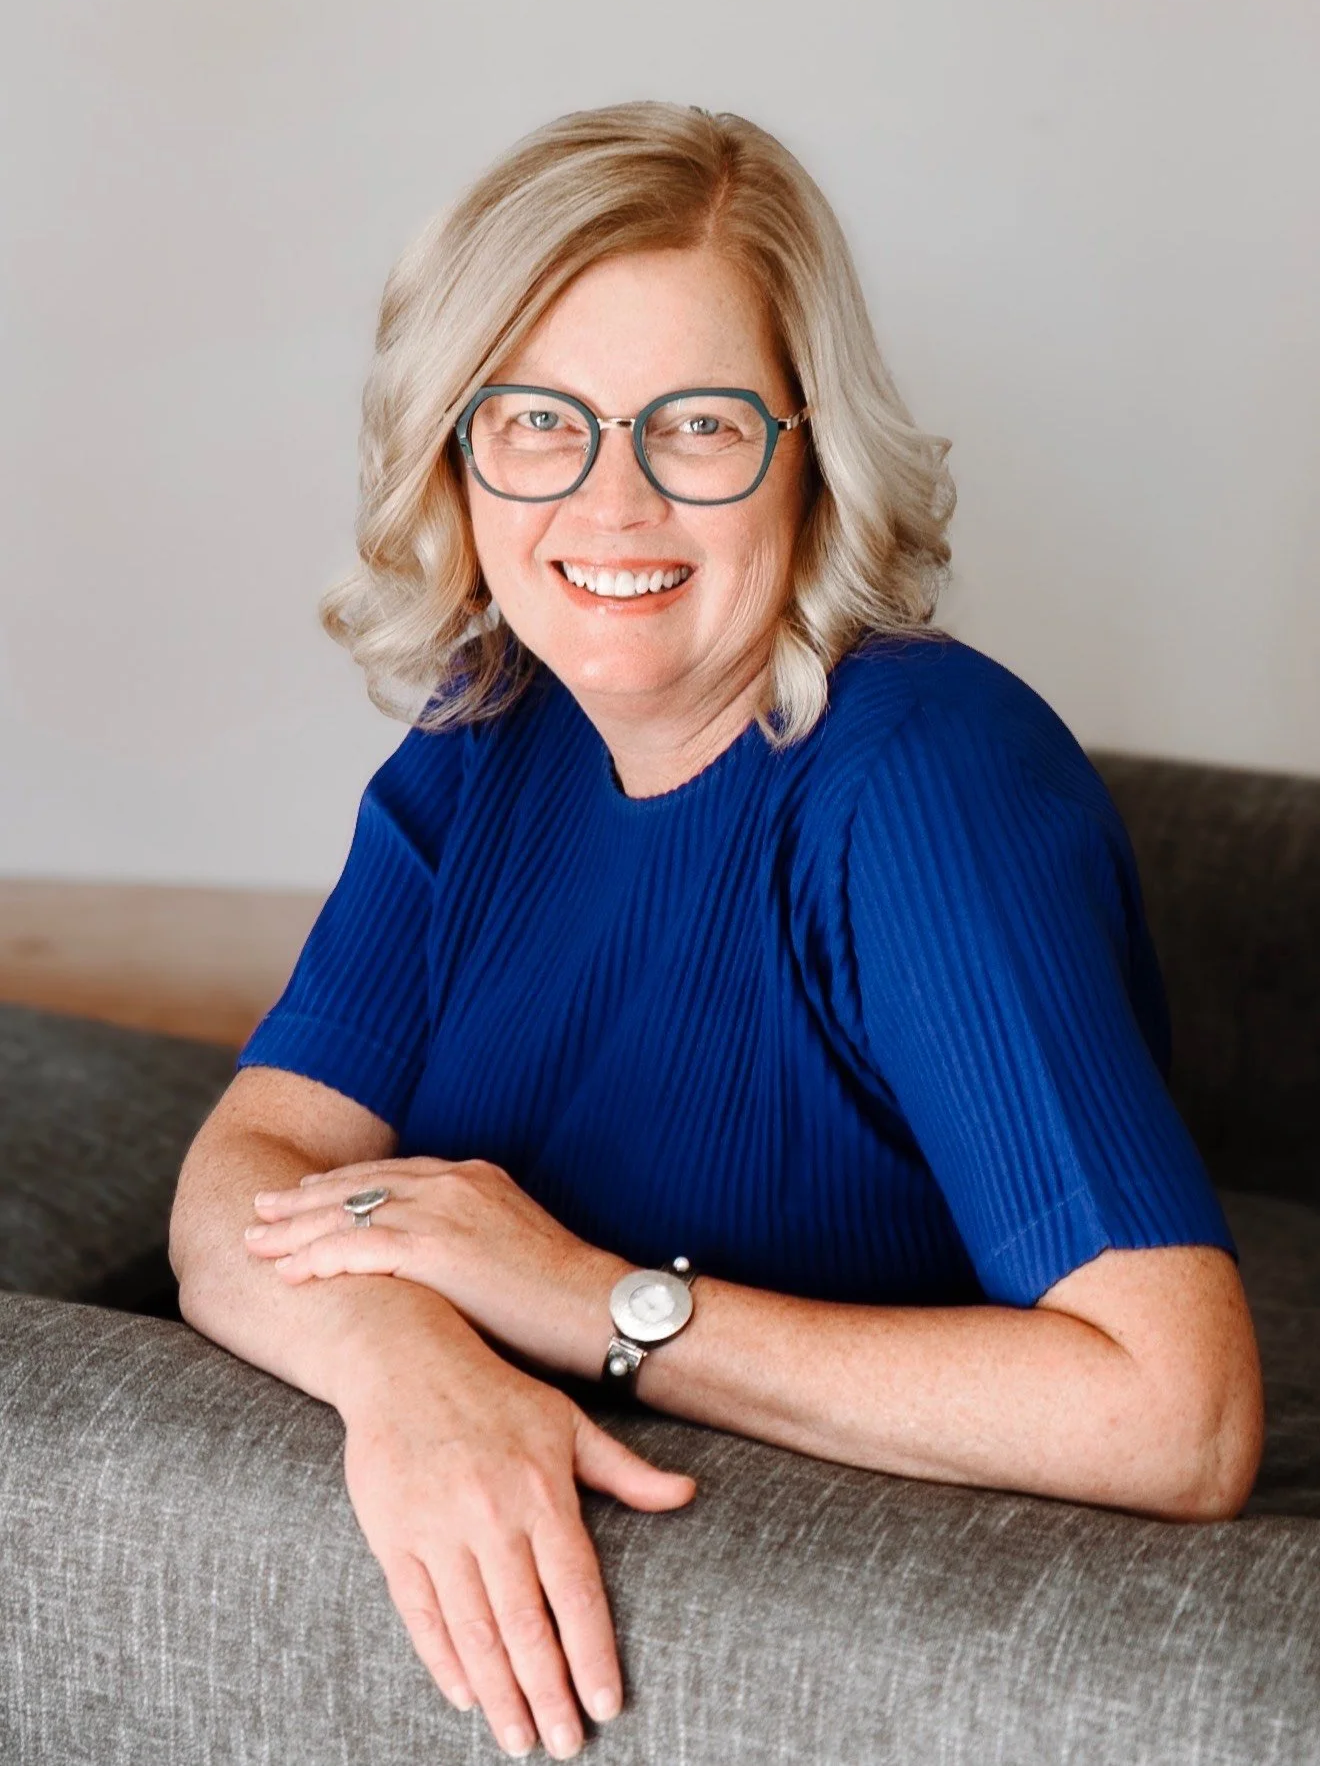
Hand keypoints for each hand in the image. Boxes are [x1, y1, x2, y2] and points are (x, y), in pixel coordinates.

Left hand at [245, 1156, 629, 1378]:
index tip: (307, 1194)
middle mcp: (454, 1182)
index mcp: (474, 1177)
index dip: (343, 1185)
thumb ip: (469, 1246)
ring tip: (255, 1242)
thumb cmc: (562, 1297)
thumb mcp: (511, 1250)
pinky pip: (358, 1248)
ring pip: (348, 1213)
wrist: (597, 1306)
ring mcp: (444, 1211)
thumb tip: (438, 1273)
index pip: (392, 1175)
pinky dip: (318, 1259)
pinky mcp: (436, 1249)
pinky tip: (288, 1273)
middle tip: (260, 1208)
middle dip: (303, 1200)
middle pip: (359, 1186)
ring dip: (295, 1229)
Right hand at [339, 1333, 695, 1759]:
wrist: (405, 1360)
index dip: (593, 1654)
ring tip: (519, 1738)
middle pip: (526, 1625)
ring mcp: (439, 1528)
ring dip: (499, 1693)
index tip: (606, 1706)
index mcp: (541, 1490)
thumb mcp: (566, 1421)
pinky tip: (466, 1696)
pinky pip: (420, 1613)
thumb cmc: (496, 1393)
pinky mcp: (394, 1536)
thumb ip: (623, 1470)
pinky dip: (443, 1660)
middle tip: (564, 1745)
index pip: (576, 1590)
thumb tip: (686, 1494)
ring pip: (474, 1629)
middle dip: (548, 1693)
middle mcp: (491, 1515)